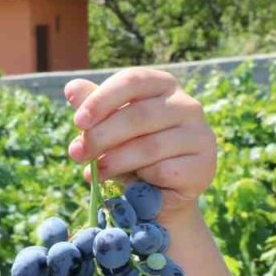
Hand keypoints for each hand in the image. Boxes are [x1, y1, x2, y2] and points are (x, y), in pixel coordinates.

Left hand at [63, 69, 216, 221]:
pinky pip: (164, 171)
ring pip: (149, 146)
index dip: (102, 99)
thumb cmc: (131, 152)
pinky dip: (141, 179)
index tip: (78, 122)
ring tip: (94, 173)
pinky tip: (129, 185)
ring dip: (115, 161)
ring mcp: (200, 135)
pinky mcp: (204, 165)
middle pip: (139, 115)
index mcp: (163, 86)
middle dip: (101, 137)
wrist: (160, 194)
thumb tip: (72, 88)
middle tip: (77, 154)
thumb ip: (94, 108)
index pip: (133, 81)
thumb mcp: (109, 128)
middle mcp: (187, 105)